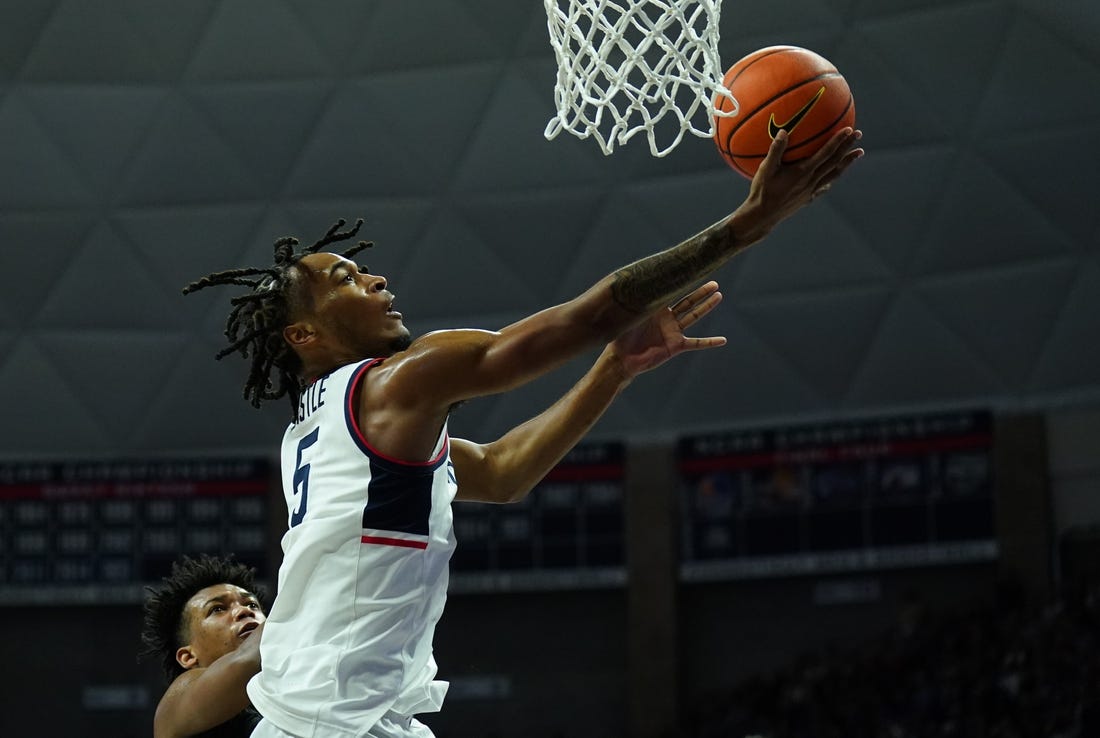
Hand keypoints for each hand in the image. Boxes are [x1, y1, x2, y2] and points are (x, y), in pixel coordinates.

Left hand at [608, 281, 725, 378]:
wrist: (622, 359)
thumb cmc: (621, 336)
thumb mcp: (629, 315)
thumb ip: (636, 300)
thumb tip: (638, 280)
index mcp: (656, 308)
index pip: (672, 292)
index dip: (682, 282)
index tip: (693, 270)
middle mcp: (667, 318)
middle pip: (688, 302)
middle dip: (701, 292)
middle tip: (714, 283)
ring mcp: (673, 332)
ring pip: (694, 316)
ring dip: (706, 307)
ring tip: (718, 296)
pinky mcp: (675, 346)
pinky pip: (696, 343)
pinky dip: (709, 342)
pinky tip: (722, 340)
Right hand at [740, 127, 863, 239]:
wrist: (762, 216)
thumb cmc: (762, 191)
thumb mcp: (765, 169)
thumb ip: (775, 150)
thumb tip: (783, 131)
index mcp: (804, 172)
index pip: (826, 153)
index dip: (838, 141)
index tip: (849, 129)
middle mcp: (811, 181)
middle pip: (835, 162)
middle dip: (848, 147)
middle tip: (859, 134)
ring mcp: (811, 191)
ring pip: (834, 174)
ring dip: (847, 162)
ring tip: (857, 153)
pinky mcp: (807, 198)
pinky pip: (824, 186)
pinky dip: (832, 178)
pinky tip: (833, 176)